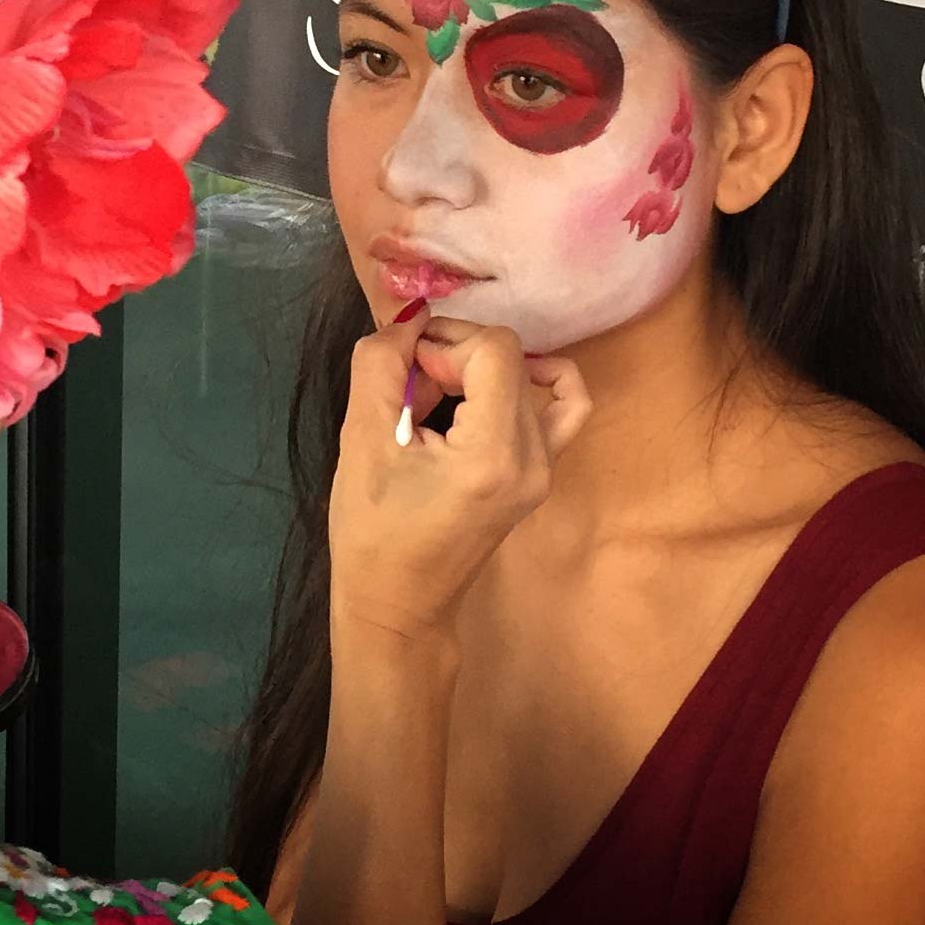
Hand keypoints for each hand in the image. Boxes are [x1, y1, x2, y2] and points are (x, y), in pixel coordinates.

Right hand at [328, 309, 589, 643]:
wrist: (397, 605)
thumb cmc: (372, 533)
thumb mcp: (361, 440)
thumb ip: (380, 364)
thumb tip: (410, 318)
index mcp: (494, 455)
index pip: (494, 350)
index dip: (442, 341)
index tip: (401, 372)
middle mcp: (534, 458)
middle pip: (508, 357)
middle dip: (451, 357)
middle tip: (407, 396)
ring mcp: (546, 468)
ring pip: (524, 374)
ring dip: (475, 371)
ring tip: (434, 403)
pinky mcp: (542, 474)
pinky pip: (564, 406)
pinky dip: (534, 380)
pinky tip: (491, 386)